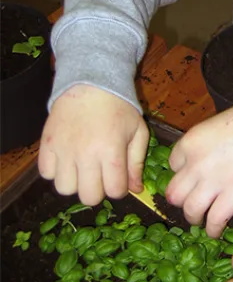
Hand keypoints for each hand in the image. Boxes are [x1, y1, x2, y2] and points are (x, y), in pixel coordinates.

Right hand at [38, 85, 148, 204]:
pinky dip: (56, 172)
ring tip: (83, 169)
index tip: (118, 179)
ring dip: (75, 183)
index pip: (114, 191)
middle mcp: (86, 154)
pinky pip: (46, 174)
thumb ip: (136, 163)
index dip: (119, 189)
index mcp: (111, 150)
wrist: (91, 85)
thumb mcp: (138, 132)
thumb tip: (135, 189)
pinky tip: (67, 160)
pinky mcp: (46, 145)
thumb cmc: (119, 109)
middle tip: (100, 176)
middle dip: (98, 191)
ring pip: (64, 189)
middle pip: (89, 197)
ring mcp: (63, 150)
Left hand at [165, 103, 232, 237]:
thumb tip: (215, 157)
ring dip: (194, 218)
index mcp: (189, 143)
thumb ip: (208, 144)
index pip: (173, 165)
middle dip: (181, 201)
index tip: (193, 177)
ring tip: (201, 221)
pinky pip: (215, 219)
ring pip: (190, 209)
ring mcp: (212, 181)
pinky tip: (215, 232)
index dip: (183, 173)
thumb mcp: (218, 125)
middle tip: (191, 203)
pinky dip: (213, 229)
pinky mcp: (232, 194)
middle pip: (174, 192)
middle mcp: (194, 165)